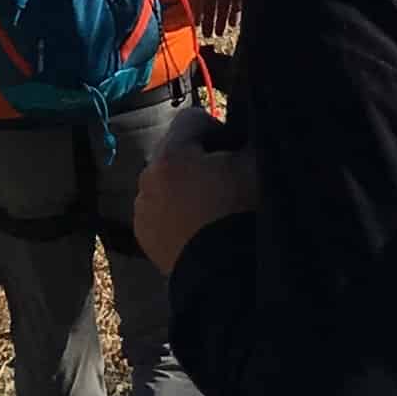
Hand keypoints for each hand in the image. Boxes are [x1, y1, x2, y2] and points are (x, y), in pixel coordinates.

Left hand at [132, 106, 257, 274]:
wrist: (223, 276)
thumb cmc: (240, 214)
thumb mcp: (254, 166)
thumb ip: (245, 139)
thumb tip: (242, 135)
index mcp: (172, 154)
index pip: (192, 118)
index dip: (217, 129)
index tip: (233, 149)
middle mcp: (148, 176)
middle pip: (176, 150)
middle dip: (198, 158)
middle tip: (225, 179)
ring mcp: (142, 207)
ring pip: (165, 181)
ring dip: (184, 186)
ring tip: (211, 207)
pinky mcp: (143, 234)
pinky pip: (159, 209)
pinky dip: (174, 212)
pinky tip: (197, 227)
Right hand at [188, 0, 246, 45]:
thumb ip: (191, 7)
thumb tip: (191, 21)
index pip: (197, 1)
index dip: (196, 15)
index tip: (196, 27)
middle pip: (211, 6)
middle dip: (209, 21)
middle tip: (208, 35)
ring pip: (224, 7)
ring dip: (221, 21)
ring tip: (219, 33)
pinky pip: (237, 4)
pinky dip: (234, 15)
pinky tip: (232, 25)